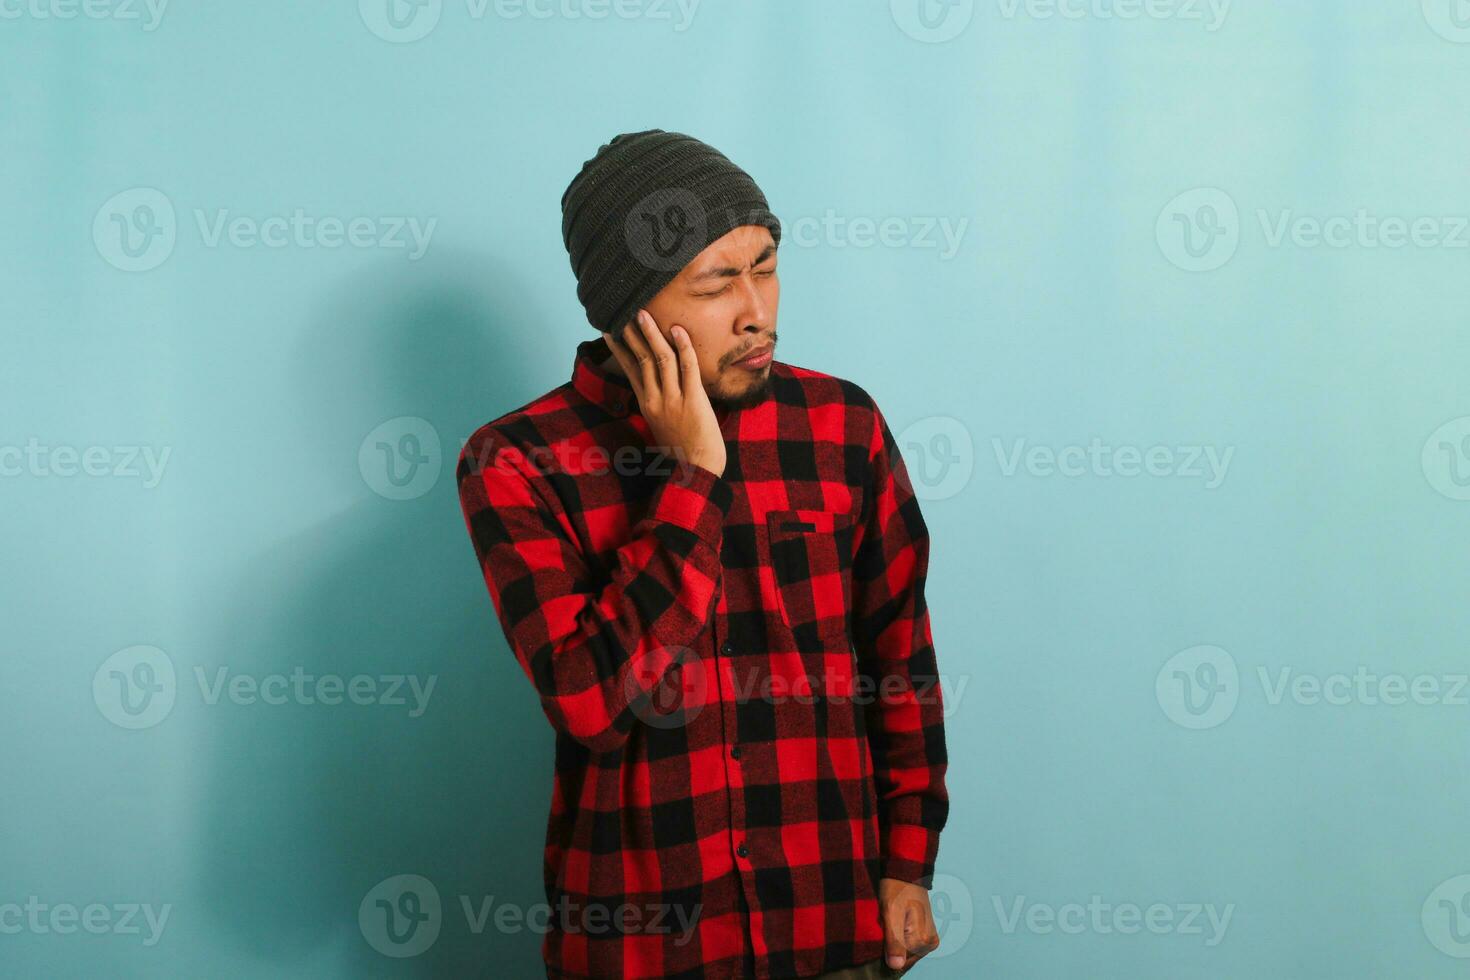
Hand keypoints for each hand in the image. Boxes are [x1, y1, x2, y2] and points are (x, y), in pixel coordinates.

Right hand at [601, 309, 725, 476]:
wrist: (697, 471)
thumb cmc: (684, 451)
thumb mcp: (663, 427)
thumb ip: (660, 406)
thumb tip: (659, 389)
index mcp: (647, 404)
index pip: (630, 369)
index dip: (620, 349)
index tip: (610, 331)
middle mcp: (656, 399)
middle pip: (641, 359)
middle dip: (632, 334)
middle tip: (626, 311)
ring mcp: (674, 400)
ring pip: (660, 359)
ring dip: (652, 333)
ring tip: (643, 314)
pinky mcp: (694, 400)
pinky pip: (688, 367)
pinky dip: (683, 346)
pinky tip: (678, 329)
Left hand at [878, 877, 939, 970]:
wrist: (906, 874)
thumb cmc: (897, 889)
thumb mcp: (891, 912)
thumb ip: (894, 941)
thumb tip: (895, 966)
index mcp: (923, 940)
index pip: (898, 963)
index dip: (885, 951)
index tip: (882, 932)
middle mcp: (930, 943)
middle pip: (903, 959)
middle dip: (891, 947)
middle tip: (886, 925)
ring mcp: (929, 941)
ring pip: (905, 954)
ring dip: (894, 943)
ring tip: (891, 923)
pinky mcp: (926, 937)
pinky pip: (909, 947)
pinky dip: (899, 940)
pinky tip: (896, 926)